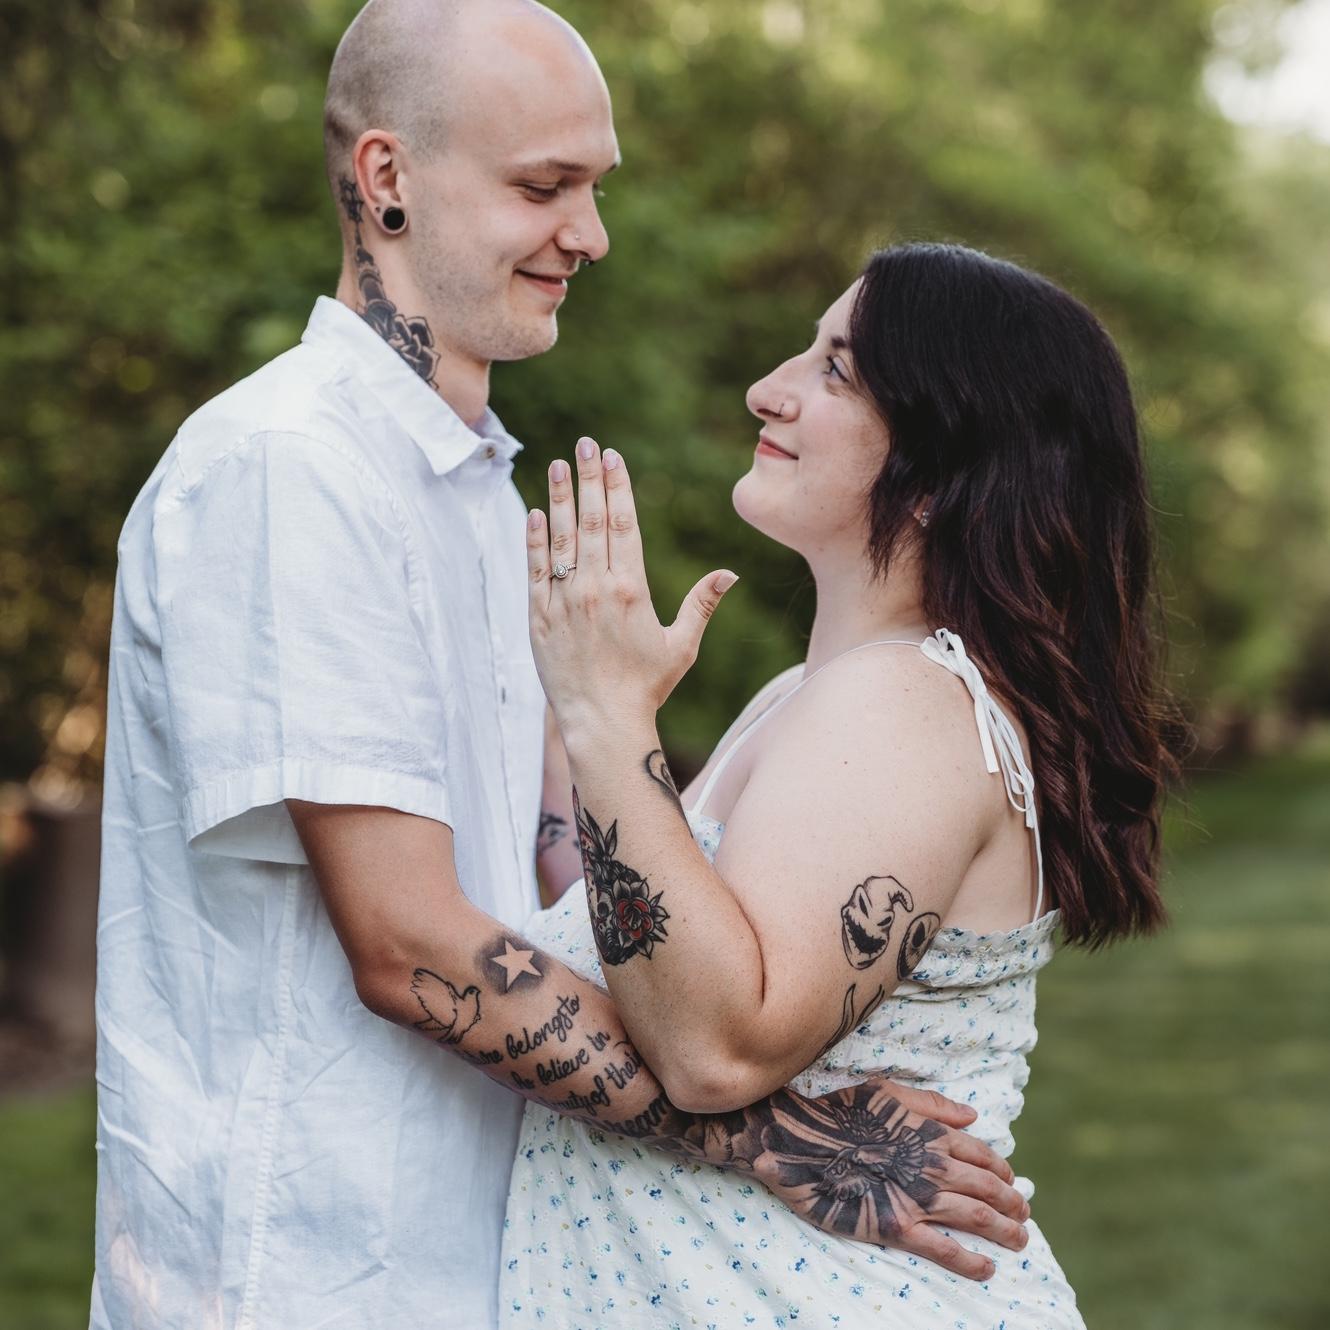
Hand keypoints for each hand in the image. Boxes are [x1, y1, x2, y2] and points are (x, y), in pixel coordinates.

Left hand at [526, 437, 737, 731]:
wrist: (602, 722)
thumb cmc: (647, 686)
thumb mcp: (682, 645)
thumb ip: (702, 604)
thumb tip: (730, 573)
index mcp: (632, 589)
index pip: (623, 523)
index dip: (617, 486)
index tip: (613, 457)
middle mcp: (595, 588)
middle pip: (591, 520)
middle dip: (589, 478)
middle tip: (585, 444)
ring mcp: (563, 601)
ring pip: (561, 538)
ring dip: (560, 498)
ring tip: (558, 465)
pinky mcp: (538, 617)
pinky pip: (536, 569)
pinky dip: (535, 540)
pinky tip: (536, 513)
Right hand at [751, 1077, 1028, 1280]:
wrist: (800, 1143)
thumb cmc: (840, 1112)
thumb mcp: (888, 1092)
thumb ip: (933, 1105)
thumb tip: (973, 1116)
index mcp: (931, 1133)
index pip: (983, 1156)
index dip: (1002, 1172)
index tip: (1011, 1183)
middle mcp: (933, 1166)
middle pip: (988, 1189)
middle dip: (1013, 1205)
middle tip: (1023, 1217)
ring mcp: (917, 1198)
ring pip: (977, 1218)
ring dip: (1005, 1232)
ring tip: (1020, 1242)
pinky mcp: (898, 1227)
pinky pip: (945, 1249)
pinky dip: (971, 1261)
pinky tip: (987, 1268)